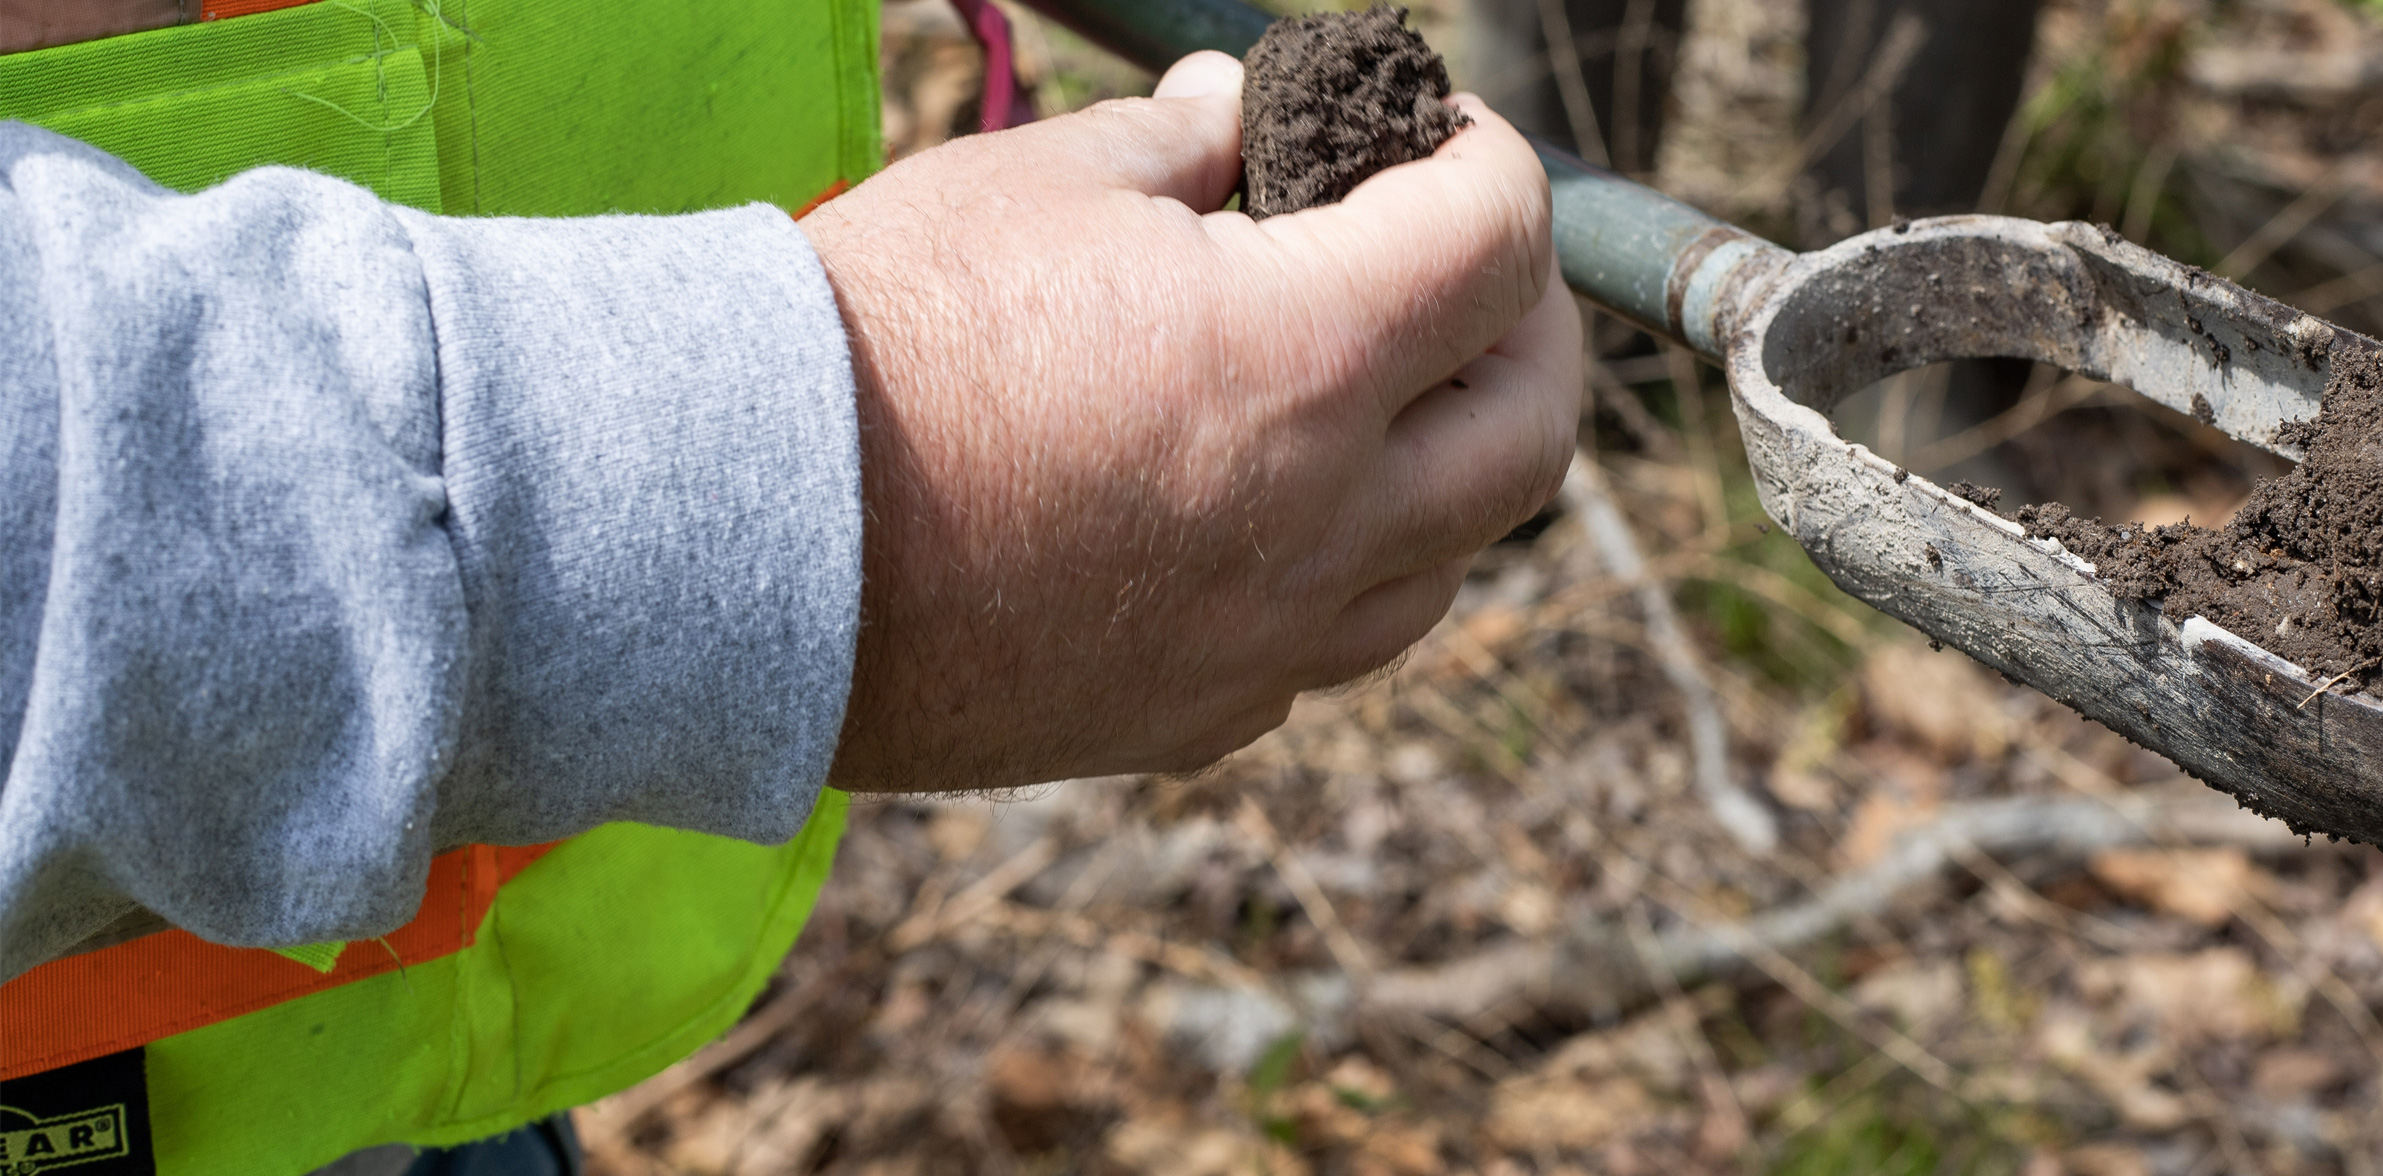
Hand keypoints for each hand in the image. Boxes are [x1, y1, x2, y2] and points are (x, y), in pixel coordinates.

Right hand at [803, 51, 1580, 791]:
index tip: (1441, 147)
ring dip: (1446, 462)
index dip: (1490, 166)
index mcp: (1307, 360)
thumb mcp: (1037, 184)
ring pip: (1453, 559)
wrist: (733, 550)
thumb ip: (1182, 142)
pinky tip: (1263, 511)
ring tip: (1372, 393)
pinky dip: (1340, 568)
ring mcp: (1272, 641)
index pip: (1502, 244)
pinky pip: (1331, 646)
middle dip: (1524, 326)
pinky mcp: (1200, 716)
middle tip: (1463, 271)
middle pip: (1534, 427)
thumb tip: (1244, 109)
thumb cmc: (878, 345)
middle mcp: (1327, 522)